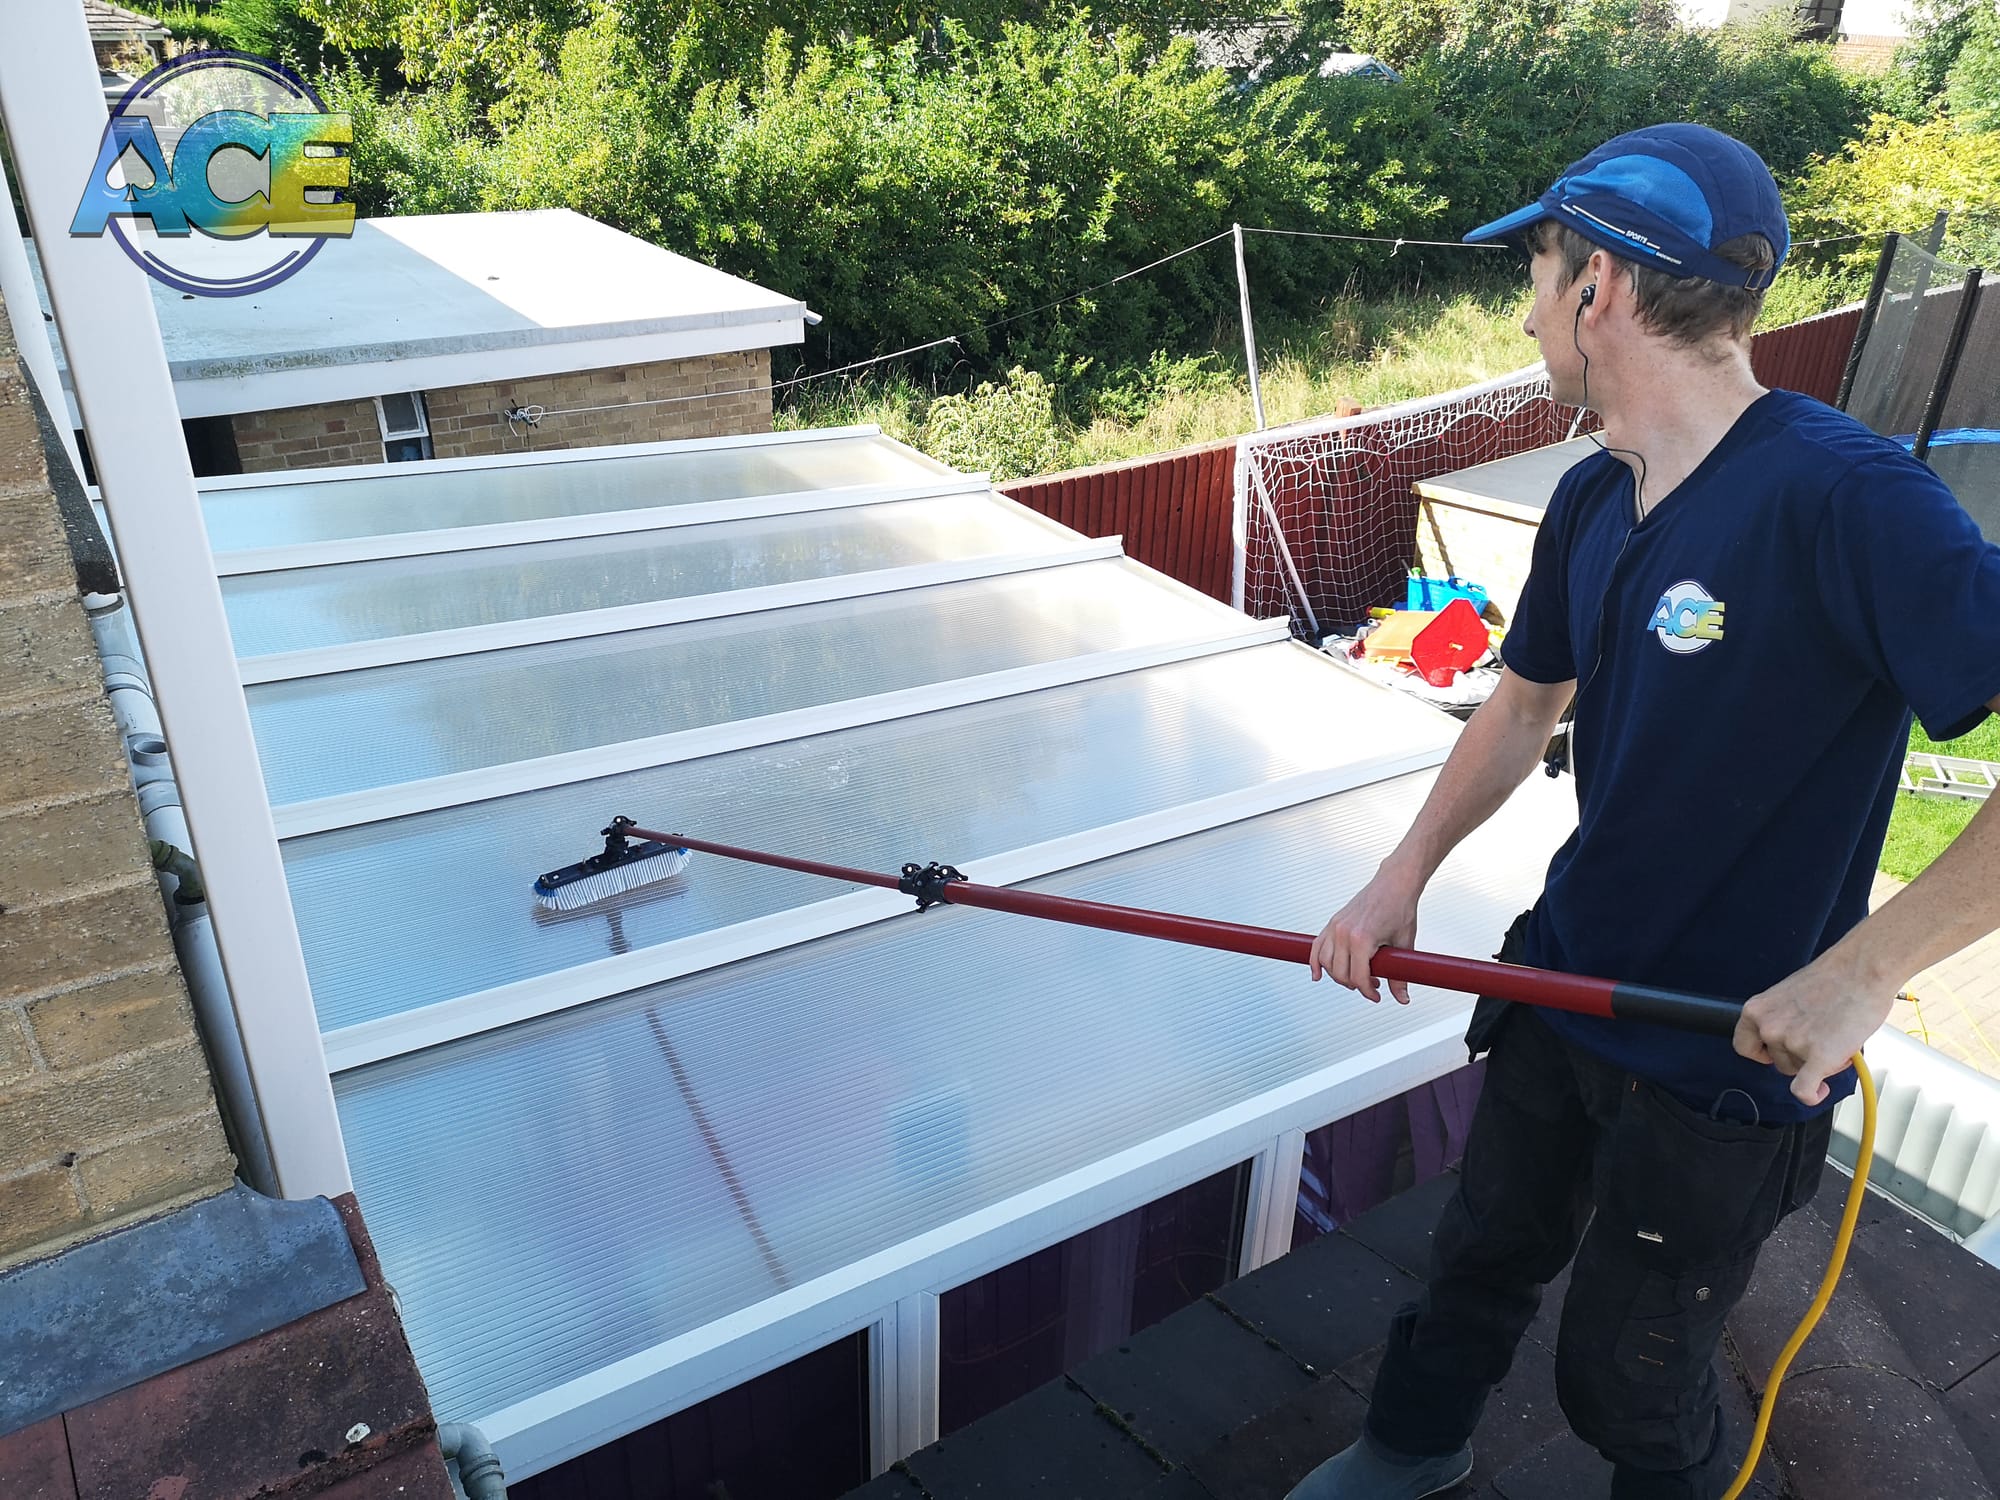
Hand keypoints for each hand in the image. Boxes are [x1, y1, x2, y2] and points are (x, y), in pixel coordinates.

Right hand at [1310, 862, 1422, 1003]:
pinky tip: (1317, 975)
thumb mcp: (1403, 944)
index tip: (1377, 996)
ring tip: (1355, 978)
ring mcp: (1335, 926)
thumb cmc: (1401, 909)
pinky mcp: (1332, 922)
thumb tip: (1403, 999)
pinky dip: (1315, 962)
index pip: (1358, 977)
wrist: (1394, 883)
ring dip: (1338, 976)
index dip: (1367, 992)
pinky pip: (1317, 947)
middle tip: (1372, 985)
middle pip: (1340, 973)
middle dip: (1354, 985)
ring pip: (1326, 963)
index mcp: (1362, 939)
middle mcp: (1344, 933)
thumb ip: (1400, 975)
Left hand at [1734, 953, 1895, 1106]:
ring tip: (1835, 1040)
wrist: (1861, 971)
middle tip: (1821, 1037)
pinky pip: (1804, 1091)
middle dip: (1798, 1056)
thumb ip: (1780, 1019)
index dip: (1762, 1052)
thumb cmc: (1833, 978)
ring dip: (1814, 1064)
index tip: (1774, 1052)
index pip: (1744, 1046)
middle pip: (1777, 1061)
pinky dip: (1812, 1095)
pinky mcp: (1817, 1058)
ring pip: (1797, 1072)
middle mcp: (1769, 1027)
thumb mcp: (1788, 995)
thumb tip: (1785, 1041)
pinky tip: (1821, 1090)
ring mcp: (1791, 1043)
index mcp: (1757, 1010)